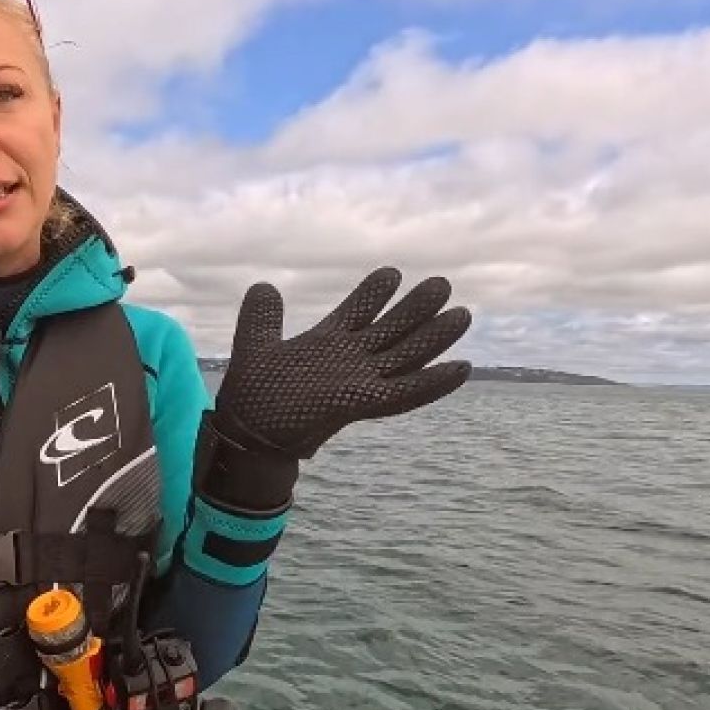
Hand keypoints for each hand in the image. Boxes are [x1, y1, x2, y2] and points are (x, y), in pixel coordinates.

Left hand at [215, 267, 471, 459]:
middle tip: (442, 283)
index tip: (391, 273)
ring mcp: (358, 382)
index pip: (357, 311)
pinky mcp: (361, 404)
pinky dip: (433, 382)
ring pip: (405, 355)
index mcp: (325, 344)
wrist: (248, 436)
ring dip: (433, 338)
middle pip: (390, 329)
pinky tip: (461, 368)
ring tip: (462, 314)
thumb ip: (262, 316)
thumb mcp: (254, 344)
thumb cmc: (252, 397)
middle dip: (415, 308)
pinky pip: (405, 393)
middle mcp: (348, 361)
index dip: (373, 293)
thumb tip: (265, 285)